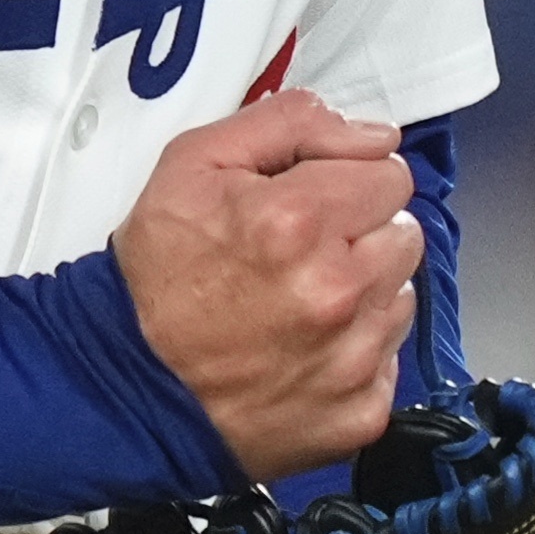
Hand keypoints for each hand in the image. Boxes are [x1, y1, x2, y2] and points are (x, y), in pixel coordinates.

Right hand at [112, 91, 419, 481]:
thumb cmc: (159, 276)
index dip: (348, 180)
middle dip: (361, 233)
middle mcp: (336, 290)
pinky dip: (356, 351)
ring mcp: (353, 357)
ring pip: (402, 294)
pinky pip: (390, 359)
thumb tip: (373, 134)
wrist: (129, 388)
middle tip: (301, 252)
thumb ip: (291, 122)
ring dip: (364, 291)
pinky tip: (305, 348)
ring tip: (299, 301)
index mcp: (299, 219)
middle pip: (404, 233)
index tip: (313, 200)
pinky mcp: (360, 411)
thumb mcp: (194, 163)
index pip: (390, 173)